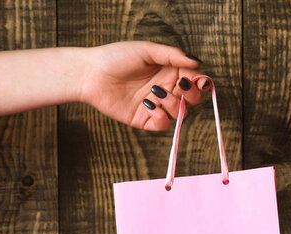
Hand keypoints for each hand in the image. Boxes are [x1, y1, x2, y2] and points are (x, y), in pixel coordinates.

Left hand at [75, 41, 208, 130]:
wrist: (91, 74)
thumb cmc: (116, 57)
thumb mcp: (147, 50)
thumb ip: (173, 56)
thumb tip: (197, 64)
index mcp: (168, 71)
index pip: (192, 80)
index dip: (199, 82)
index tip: (198, 81)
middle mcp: (164, 89)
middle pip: (190, 99)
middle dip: (190, 95)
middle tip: (179, 87)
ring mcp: (155, 106)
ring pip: (179, 113)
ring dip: (172, 104)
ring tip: (154, 93)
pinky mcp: (144, 119)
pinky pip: (163, 125)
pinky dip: (161, 117)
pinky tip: (149, 105)